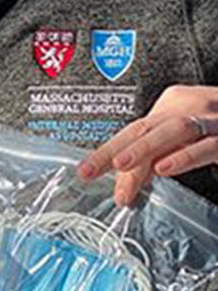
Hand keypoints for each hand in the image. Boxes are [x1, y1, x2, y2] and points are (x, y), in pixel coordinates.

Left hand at [79, 85, 217, 205]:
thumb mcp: (186, 141)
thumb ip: (157, 159)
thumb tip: (124, 187)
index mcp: (174, 103)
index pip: (133, 128)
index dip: (107, 149)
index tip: (85, 171)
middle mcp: (192, 105)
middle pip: (145, 127)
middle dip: (113, 150)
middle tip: (89, 171)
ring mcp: (216, 119)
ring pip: (174, 130)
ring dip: (145, 149)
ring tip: (120, 166)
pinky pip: (209, 145)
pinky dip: (186, 156)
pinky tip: (165, 168)